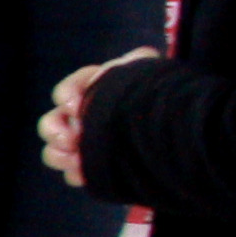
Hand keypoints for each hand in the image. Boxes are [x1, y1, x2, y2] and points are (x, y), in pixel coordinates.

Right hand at [39, 52, 152, 188]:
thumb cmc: (161, 101)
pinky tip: (85, 173)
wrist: (183, 138)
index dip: (66, 96)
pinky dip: (75, 174)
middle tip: (71, 139)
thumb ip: (135, 62)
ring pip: (55, 150)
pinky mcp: (95, 169)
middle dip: (55, 130)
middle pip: (52, 122)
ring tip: (76, 160)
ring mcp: (88, 145)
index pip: (69, 90)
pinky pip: (72, 173)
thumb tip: (116, 67)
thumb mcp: (151, 73)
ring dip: (59, 155)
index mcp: (97, 93)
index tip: (74, 106)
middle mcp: (87, 118)